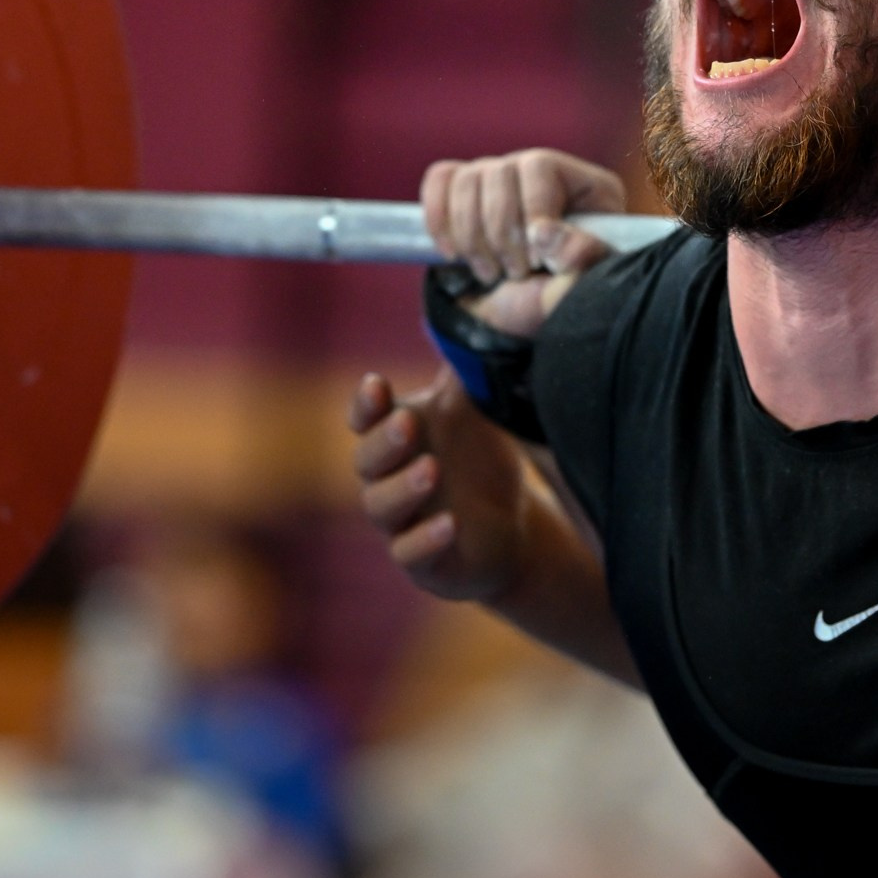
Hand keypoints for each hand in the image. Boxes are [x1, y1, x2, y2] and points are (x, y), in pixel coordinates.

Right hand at [350, 369, 534, 603]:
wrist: (511, 527)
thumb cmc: (479, 460)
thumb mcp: (475, 414)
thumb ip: (465, 375)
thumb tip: (471, 316)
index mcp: (395, 437)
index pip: (366, 419)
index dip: (366, 405)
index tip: (377, 385)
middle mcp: (387, 478)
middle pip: (367, 460)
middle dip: (384, 441)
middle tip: (408, 423)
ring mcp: (401, 521)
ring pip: (382, 506)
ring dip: (403, 487)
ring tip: (431, 470)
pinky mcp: (421, 561)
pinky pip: (410, 553)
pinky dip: (425, 538)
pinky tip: (448, 525)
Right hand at [422, 149, 625, 336]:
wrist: (537, 312)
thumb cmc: (568, 292)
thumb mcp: (589, 281)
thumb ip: (582, 255)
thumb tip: (543, 232)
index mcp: (581, 184)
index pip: (540, 167)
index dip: (532, 209)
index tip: (536, 257)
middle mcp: (536, 172)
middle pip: (497, 172)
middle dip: (500, 234)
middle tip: (515, 273)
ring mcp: (498, 179)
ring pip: (465, 181)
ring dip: (470, 235)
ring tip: (490, 273)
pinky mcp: (465, 194)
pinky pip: (440, 180)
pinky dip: (438, 218)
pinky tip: (452, 253)